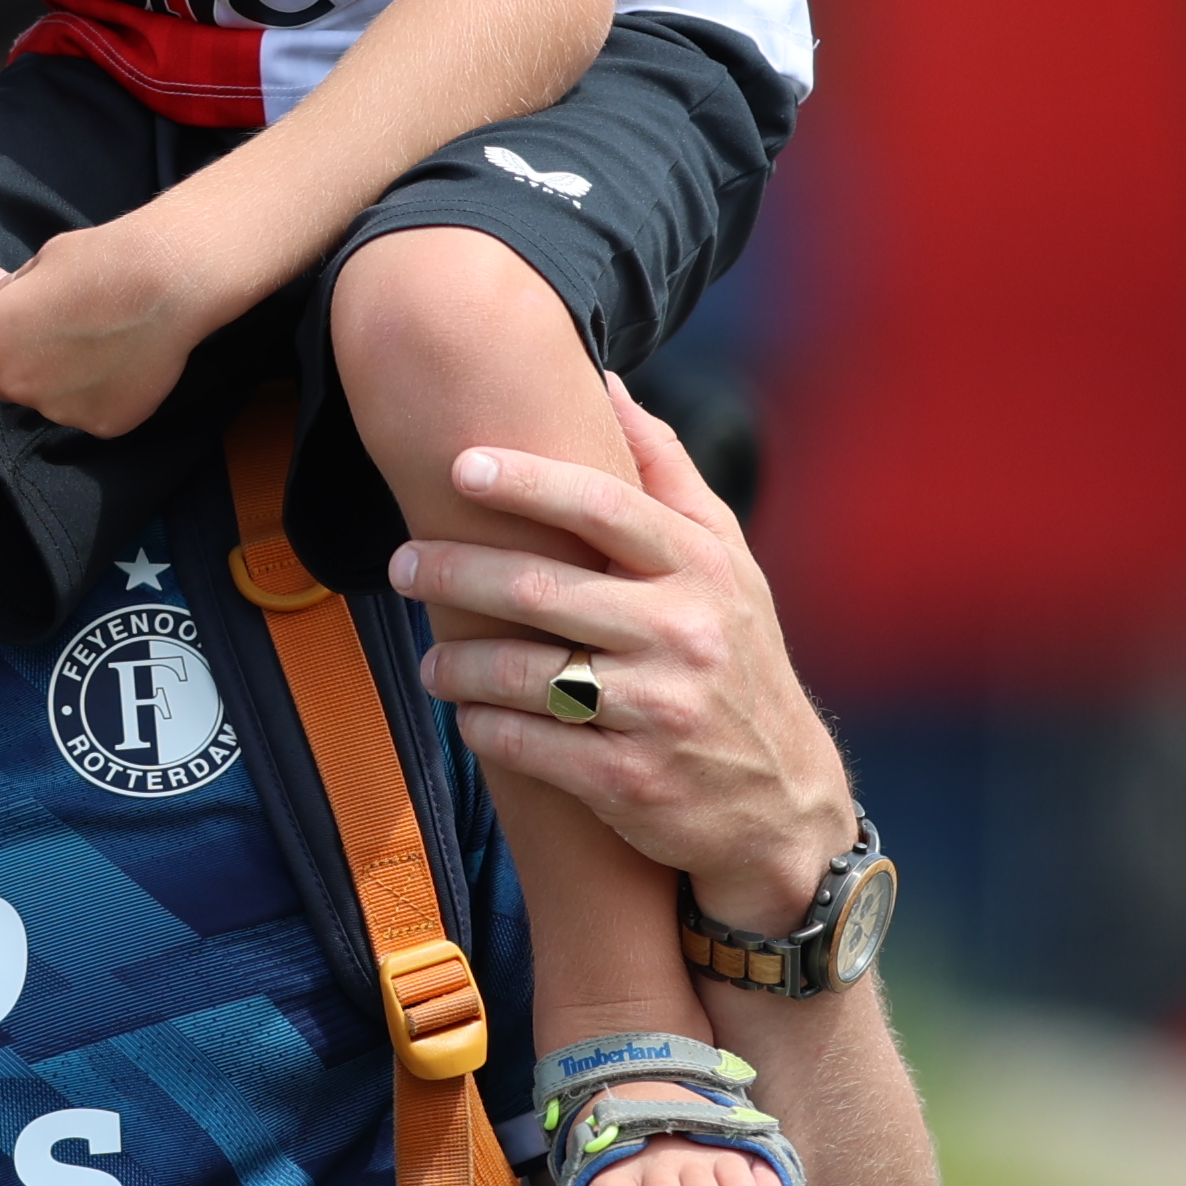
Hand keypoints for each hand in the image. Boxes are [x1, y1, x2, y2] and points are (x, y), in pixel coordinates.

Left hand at [0, 219, 210, 440]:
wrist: (166, 282)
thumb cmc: (100, 259)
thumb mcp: (45, 261)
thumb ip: (11, 289)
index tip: (11, 346)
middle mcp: (14, 384)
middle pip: (9, 389)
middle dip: (29, 369)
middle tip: (68, 337)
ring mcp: (58, 410)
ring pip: (52, 403)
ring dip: (67, 385)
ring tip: (104, 346)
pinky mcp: (100, 425)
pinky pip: (92, 414)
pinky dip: (104, 397)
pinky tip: (126, 364)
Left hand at [392, 378, 848, 935]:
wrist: (783, 804)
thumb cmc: (736, 661)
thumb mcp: (727, 565)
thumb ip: (666, 475)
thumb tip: (605, 382)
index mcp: (704, 571)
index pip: (608, 506)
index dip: (529, 481)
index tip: (462, 464)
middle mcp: (685, 633)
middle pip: (543, 588)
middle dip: (456, 571)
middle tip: (402, 564)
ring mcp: (659, 711)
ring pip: (524, 674)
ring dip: (457, 663)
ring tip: (430, 661)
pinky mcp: (630, 782)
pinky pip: (529, 745)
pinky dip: (485, 727)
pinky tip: (469, 715)